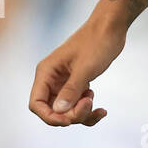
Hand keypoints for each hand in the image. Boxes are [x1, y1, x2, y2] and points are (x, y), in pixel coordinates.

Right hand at [29, 10, 126, 126]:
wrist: (111, 28)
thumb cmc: (97, 42)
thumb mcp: (85, 68)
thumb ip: (71, 90)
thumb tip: (59, 111)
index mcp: (46, 72)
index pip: (36, 104)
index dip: (50, 116)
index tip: (69, 120)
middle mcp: (52, 79)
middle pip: (53, 110)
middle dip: (71, 114)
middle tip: (89, 103)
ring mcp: (64, 82)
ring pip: (67, 110)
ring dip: (81, 114)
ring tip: (95, 102)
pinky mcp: (77, 83)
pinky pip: (78, 104)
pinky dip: (88, 110)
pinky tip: (102, 110)